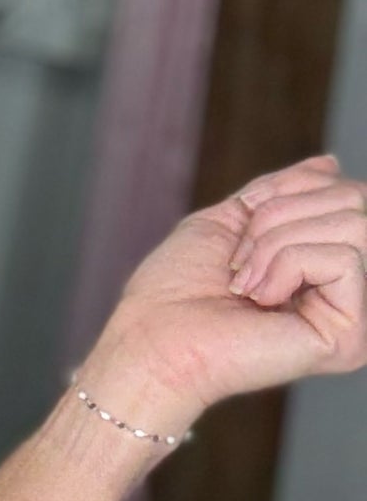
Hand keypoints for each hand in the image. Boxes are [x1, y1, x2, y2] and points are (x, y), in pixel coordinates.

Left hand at [89, 152, 366, 426]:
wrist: (154, 337)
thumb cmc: (176, 288)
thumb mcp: (233, 218)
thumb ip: (284, 192)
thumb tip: (330, 163)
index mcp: (320, 260)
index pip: (342, 192)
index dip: (287, 190)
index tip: (244, 224)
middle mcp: (345, 288)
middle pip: (354, 200)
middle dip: (279, 215)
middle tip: (239, 259)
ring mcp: (352, 313)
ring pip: (353, 225)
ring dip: (277, 242)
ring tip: (245, 282)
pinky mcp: (350, 337)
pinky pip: (344, 259)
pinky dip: (288, 266)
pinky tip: (260, 300)